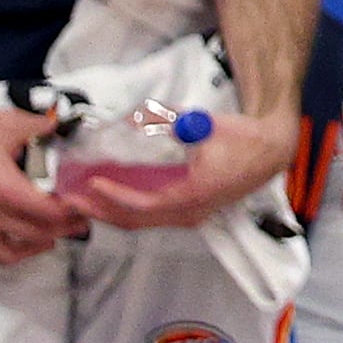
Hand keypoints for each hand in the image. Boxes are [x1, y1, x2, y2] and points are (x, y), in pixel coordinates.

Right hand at [0, 99, 82, 265]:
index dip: (72, 213)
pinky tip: (12, 242)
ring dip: (32, 248)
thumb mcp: (7, 122)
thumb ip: (41, 129)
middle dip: (62, 230)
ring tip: (48, 236)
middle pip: (35, 235)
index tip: (84, 208)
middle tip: (77, 223)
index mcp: (3, 187)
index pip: (49, 213)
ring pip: (9, 254)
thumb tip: (62, 130)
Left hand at [55, 106, 299, 233]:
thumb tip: (133, 120)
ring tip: (83, 201)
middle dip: (101, 212)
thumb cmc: (243, 139)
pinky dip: (127, 210)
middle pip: (136, 221)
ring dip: (111, 213)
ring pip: (143, 222)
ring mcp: (191, 214)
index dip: (114, 198)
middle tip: (70, 201)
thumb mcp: (203, 125)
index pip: (143, 205)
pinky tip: (111, 197)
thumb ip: (166, 123)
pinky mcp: (191, 209)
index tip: (90, 184)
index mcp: (192, 195)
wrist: (273, 150)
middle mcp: (190, 212)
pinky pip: (153, 216)